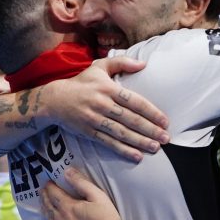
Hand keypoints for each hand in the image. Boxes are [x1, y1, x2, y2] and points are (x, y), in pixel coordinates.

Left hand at [42, 167, 131, 219]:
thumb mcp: (98, 197)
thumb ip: (81, 183)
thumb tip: (67, 172)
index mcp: (67, 207)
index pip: (52, 192)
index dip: (49, 185)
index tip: (48, 180)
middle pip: (47, 205)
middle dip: (44, 196)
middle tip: (43, 190)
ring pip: (48, 218)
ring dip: (45, 209)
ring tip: (44, 203)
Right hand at [46, 59, 169, 162]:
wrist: (54, 100)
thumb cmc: (81, 82)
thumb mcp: (99, 67)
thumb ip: (122, 62)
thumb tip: (144, 64)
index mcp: (108, 88)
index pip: (135, 101)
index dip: (151, 112)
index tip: (165, 121)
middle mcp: (103, 104)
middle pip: (131, 119)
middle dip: (150, 130)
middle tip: (165, 138)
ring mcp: (95, 119)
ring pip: (121, 133)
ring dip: (140, 142)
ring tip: (155, 148)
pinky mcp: (89, 132)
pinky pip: (108, 143)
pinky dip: (123, 150)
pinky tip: (136, 156)